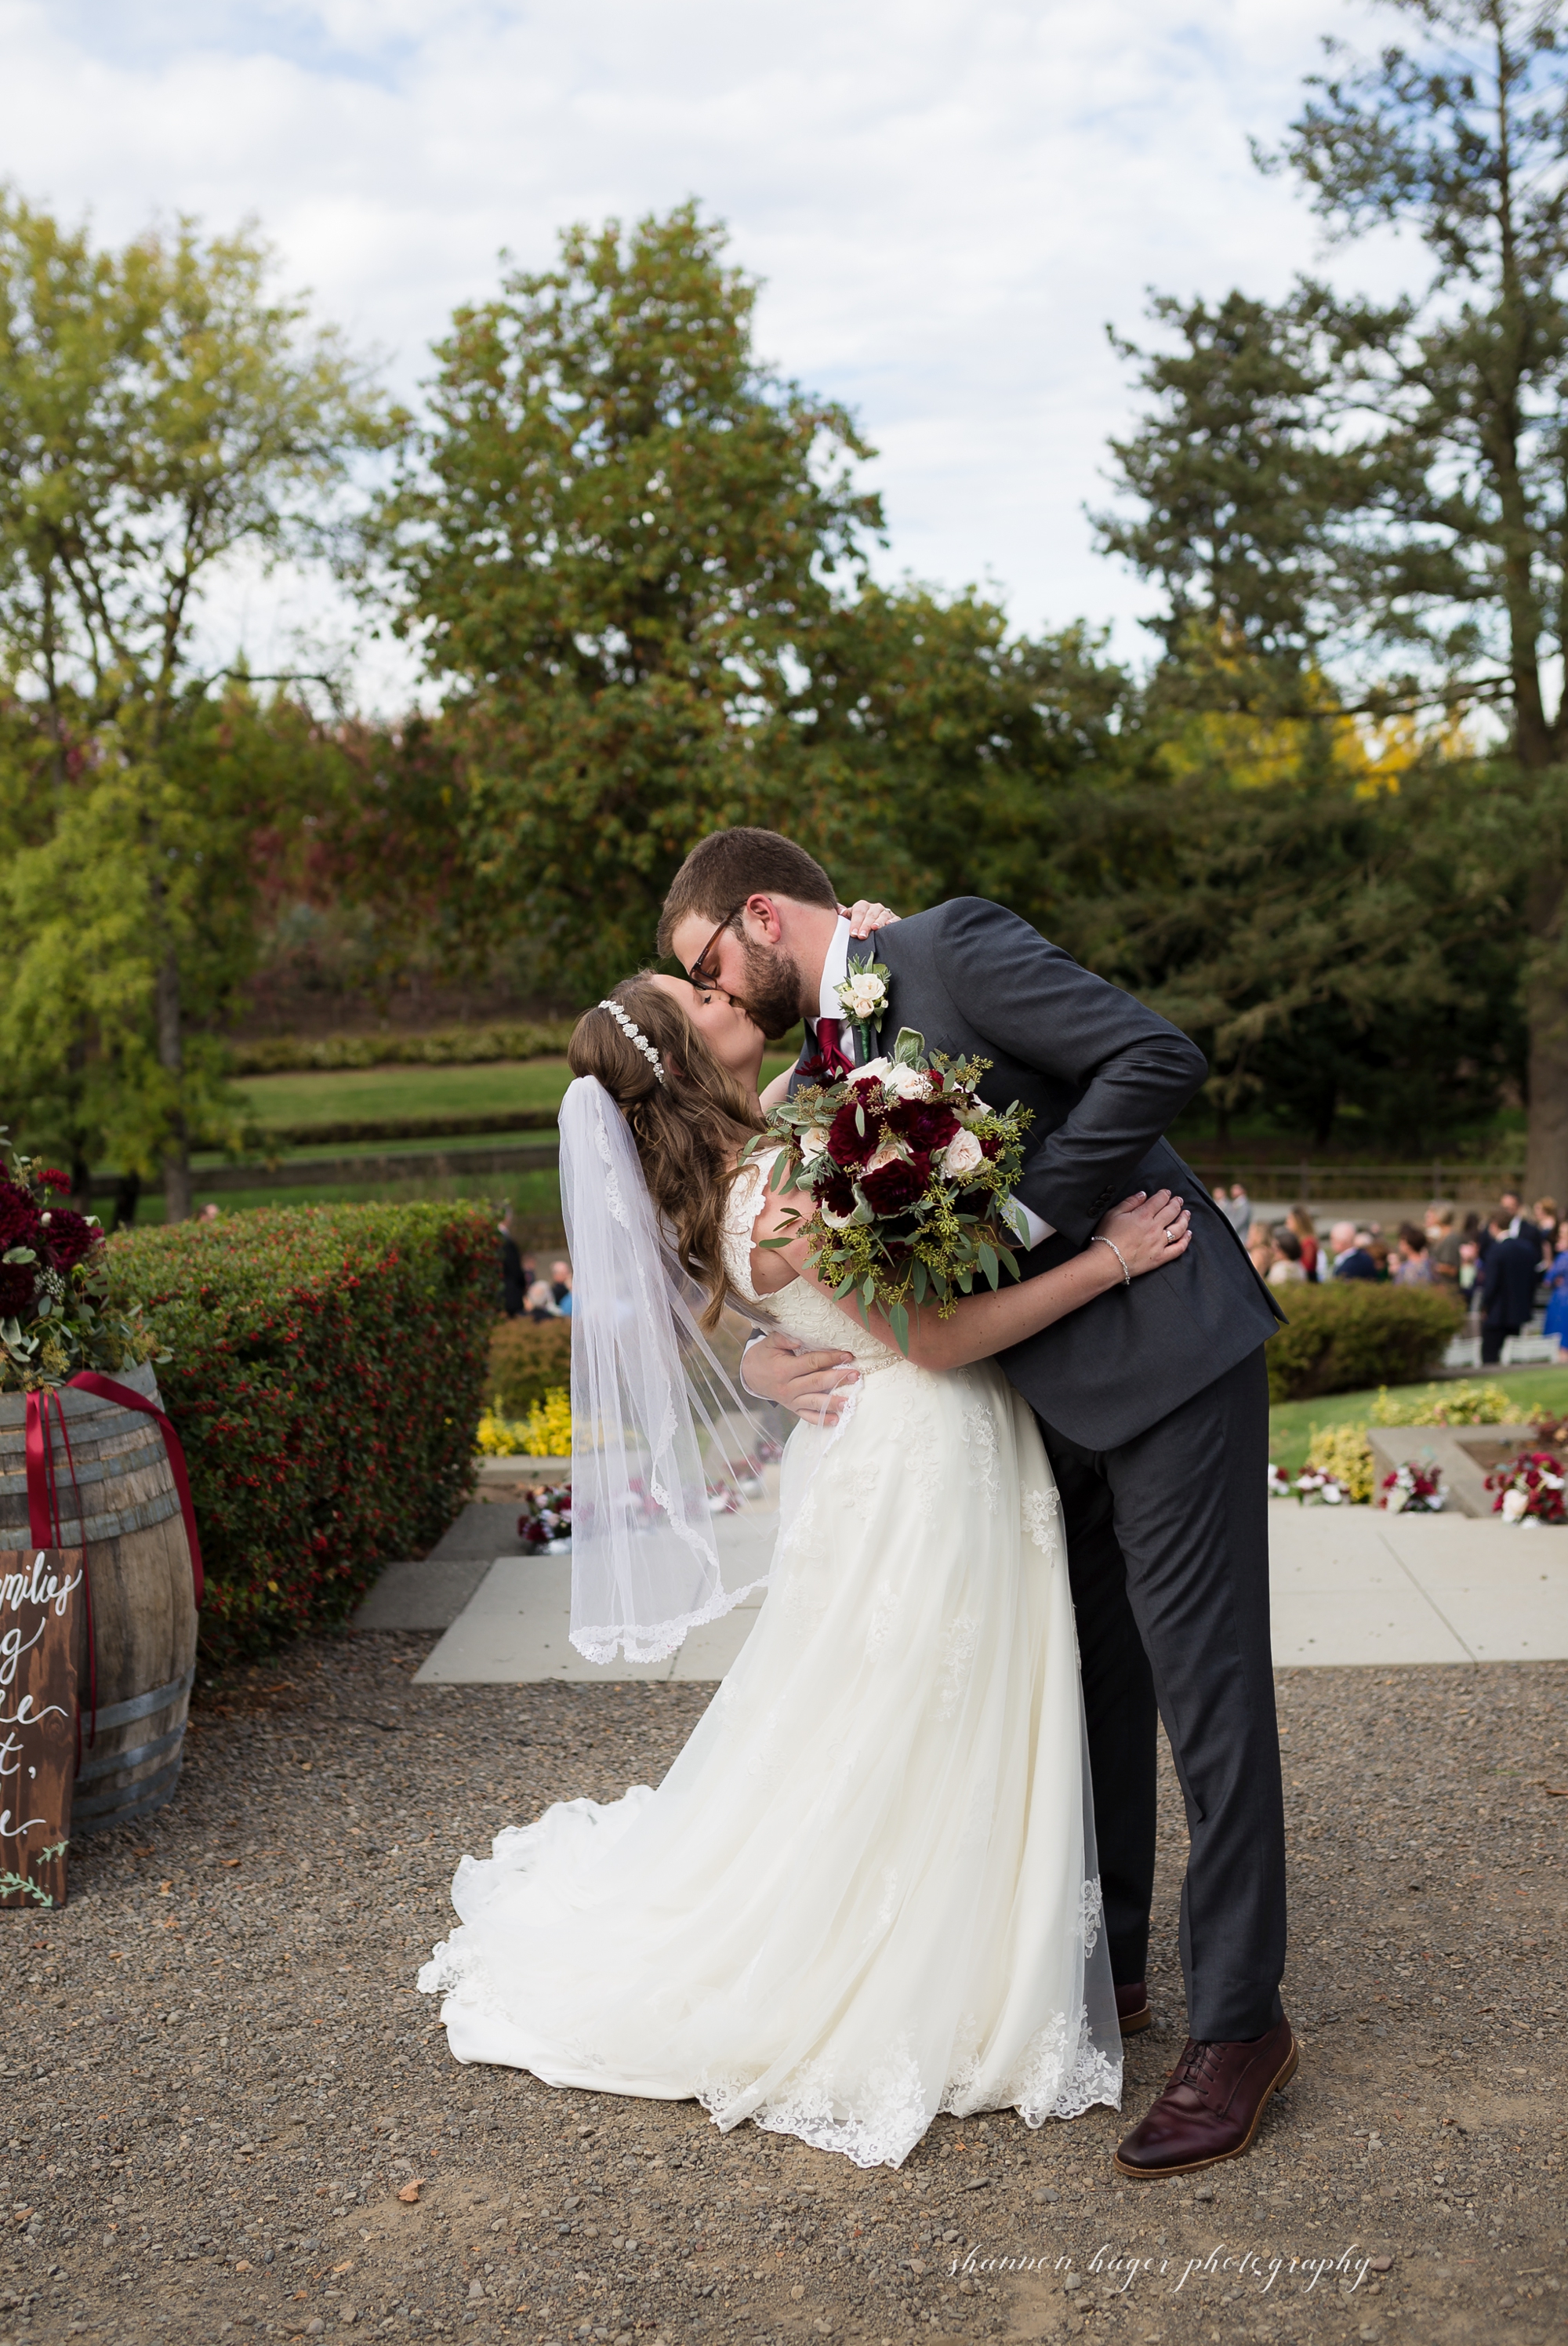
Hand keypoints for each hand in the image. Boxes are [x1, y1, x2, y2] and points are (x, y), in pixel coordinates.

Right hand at [740, 1328, 860, 1423]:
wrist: (751, 1375)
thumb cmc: (765, 1356)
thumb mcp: (769, 1343)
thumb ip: (783, 1338)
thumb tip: (799, 1340)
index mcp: (783, 1370)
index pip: (811, 1363)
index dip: (830, 1358)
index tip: (847, 1355)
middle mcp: (788, 1388)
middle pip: (816, 1383)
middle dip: (837, 1379)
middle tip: (855, 1375)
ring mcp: (790, 1401)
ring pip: (814, 1402)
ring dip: (833, 1402)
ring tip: (850, 1401)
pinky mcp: (793, 1409)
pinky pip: (808, 1416)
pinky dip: (821, 1419)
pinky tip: (836, 1420)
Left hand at [840, 898, 900, 937]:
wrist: (872, 929)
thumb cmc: (858, 926)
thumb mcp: (849, 919)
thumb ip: (843, 915)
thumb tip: (839, 911)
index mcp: (862, 906)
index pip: (858, 912)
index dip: (855, 922)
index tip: (853, 933)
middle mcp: (875, 908)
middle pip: (870, 915)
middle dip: (865, 926)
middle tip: (861, 936)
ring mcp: (885, 913)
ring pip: (882, 916)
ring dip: (878, 922)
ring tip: (874, 928)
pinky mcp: (895, 918)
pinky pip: (895, 919)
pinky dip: (893, 921)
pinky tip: (888, 925)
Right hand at [1094, 1188, 1191, 1278]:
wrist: (1107, 1262)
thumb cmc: (1107, 1237)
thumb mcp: (1113, 1214)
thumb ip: (1130, 1202)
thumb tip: (1143, 1195)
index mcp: (1143, 1215)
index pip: (1159, 1200)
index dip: (1165, 1194)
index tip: (1167, 1192)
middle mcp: (1155, 1227)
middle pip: (1171, 1211)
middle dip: (1177, 1203)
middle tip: (1179, 1200)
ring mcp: (1159, 1243)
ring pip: (1179, 1228)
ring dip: (1185, 1219)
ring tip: (1187, 1213)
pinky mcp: (1160, 1257)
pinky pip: (1178, 1248)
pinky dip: (1186, 1240)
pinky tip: (1188, 1234)